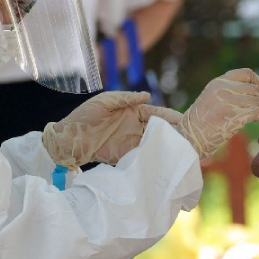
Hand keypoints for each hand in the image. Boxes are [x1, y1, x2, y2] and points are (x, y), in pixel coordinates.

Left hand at [42, 91, 181, 169]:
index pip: (155, 113)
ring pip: (153, 144)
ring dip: (165, 147)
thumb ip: (126, 98)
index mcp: (132, 111)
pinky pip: (141, 157)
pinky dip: (152, 159)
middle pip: (158, 130)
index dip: (169, 116)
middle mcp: (134, 127)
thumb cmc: (85, 115)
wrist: (69, 139)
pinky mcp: (124, 156)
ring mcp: (130, 142)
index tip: (183, 120)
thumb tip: (147, 95)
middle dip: (173, 133)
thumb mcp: (105, 101)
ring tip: (181, 152)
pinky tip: (162, 163)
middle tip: (190, 138)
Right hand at [177, 69, 258, 159]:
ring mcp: (227, 100)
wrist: (189, 137)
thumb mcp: (211, 98)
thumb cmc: (201, 122)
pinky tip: (255, 119)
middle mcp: (222, 88)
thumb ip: (228, 91)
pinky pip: (256, 111)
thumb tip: (254, 91)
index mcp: (218, 82)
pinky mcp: (232, 114)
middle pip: (254, 87)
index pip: (247, 74)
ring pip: (257, 99)